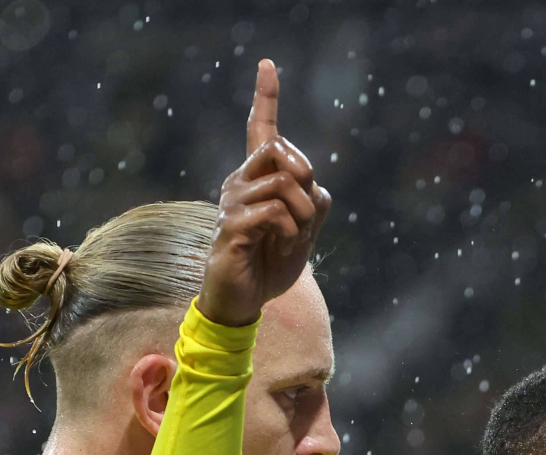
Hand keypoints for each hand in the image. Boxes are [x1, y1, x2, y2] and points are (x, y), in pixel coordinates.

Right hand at [199, 58, 331, 328]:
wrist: (244, 300)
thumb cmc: (270, 263)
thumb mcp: (304, 232)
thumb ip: (313, 204)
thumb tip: (315, 187)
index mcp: (256, 177)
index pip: (260, 130)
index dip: (265, 96)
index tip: (267, 64)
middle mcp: (239, 181)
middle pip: (282, 151)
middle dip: (306, 180)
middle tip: (304, 214)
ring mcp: (232, 202)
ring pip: (284, 182)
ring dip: (301, 215)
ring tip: (292, 238)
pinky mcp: (231, 225)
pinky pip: (275, 212)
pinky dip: (290, 231)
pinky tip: (280, 245)